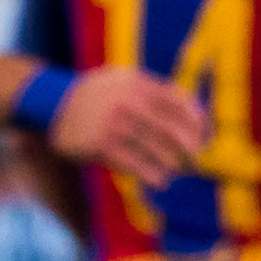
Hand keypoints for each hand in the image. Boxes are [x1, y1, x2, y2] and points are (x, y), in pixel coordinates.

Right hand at [47, 65, 209, 189]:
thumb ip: (154, 90)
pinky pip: (137, 165)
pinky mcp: (102, 145)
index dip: (199, 124)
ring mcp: (116, 124)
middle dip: (191, 150)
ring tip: (176, 172)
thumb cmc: (97, 95)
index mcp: (140, 84)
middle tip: (196, 162)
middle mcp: (130, 102)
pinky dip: (153, 176)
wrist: (54, 105)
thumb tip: (194, 109)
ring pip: (158, 151)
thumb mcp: (123, 80)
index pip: (182, 104)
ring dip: (173, 166)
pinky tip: (160, 181)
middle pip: (175, 131)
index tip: (205, 138)